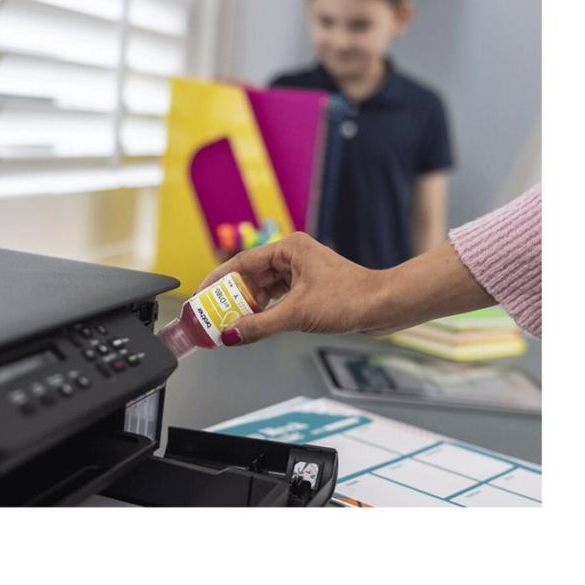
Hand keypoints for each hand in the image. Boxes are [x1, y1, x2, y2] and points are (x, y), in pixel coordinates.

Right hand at [197, 232, 392, 344]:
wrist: (384, 306)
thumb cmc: (350, 299)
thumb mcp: (297, 314)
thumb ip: (259, 326)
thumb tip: (229, 335)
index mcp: (289, 248)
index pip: (241, 263)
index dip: (217, 281)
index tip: (201, 297)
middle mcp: (293, 256)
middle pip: (251, 277)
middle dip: (231, 298)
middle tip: (212, 316)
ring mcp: (302, 272)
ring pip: (264, 289)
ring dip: (248, 307)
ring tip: (230, 324)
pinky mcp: (310, 289)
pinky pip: (278, 298)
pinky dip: (265, 312)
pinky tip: (255, 325)